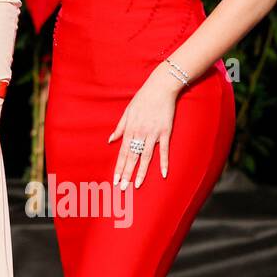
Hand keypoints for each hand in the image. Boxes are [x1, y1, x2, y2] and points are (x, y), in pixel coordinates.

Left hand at [108, 66, 182, 189]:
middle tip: (122, 188)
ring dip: (142, 172)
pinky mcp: (165, 132)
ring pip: (146, 157)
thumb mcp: (127, 112)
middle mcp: (140, 133)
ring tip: (138, 185)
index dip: (119, 167)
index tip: (115, 180)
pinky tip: (163, 174)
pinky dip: (164, 162)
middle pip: (132, 157)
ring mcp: (153, 134)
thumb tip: (110, 140)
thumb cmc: (142, 99)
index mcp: (129, 129)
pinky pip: (164, 150)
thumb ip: (119, 128)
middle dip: (127, 174)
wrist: (160, 88)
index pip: (122, 153)